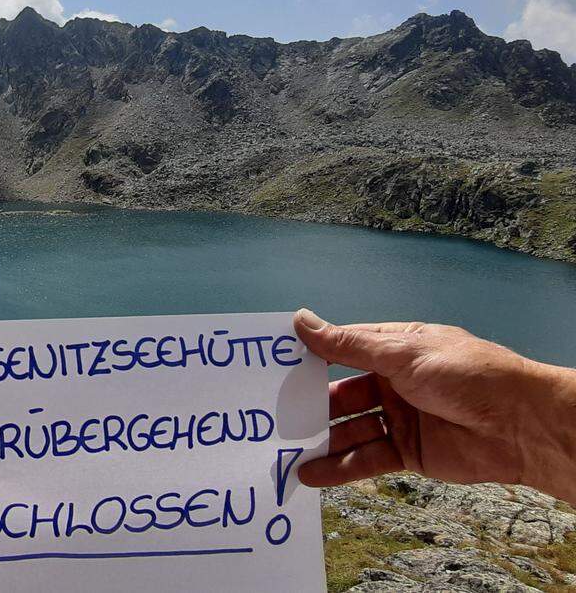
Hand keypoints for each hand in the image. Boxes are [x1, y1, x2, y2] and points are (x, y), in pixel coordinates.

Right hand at [293, 309, 575, 502]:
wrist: (522, 425)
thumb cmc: (468, 374)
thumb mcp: (402, 352)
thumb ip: (348, 344)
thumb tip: (301, 321)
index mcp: (394, 349)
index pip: (342, 350)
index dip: (309, 357)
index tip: (272, 365)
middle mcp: (393, 382)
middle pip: (340, 393)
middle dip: (310, 404)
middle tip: (273, 413)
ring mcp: (399, 418)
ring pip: (349, 429)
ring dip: (319, 439)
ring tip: (283, 450)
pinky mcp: (407, 452)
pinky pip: (365, 458)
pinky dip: (338, 467)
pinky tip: (310, 473)